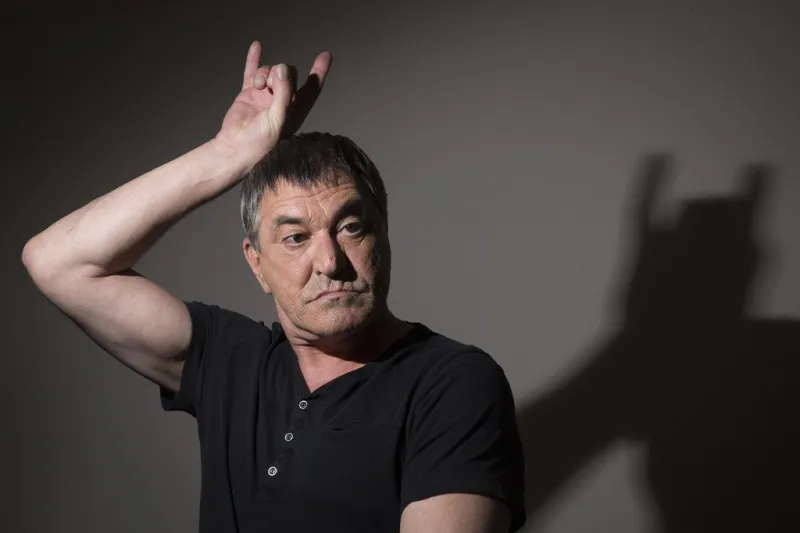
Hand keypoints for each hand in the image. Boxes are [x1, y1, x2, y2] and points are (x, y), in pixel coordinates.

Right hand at [213, 41, 332, 162]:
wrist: (235, 148)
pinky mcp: (249, 94)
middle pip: (288, 74)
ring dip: (264, 73)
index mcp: (296, 110)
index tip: (326, 55)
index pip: (312, 88)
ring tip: (258, 86)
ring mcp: (266, 96)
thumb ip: (284, 93)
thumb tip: (283, 69)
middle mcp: (283, 101)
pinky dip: (253, 60)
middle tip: (269, 84)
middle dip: (279, 73)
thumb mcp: (278, 119)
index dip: (319, 71)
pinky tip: (257, 46)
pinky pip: (252, 72)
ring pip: (270, 72)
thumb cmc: (260, 141)